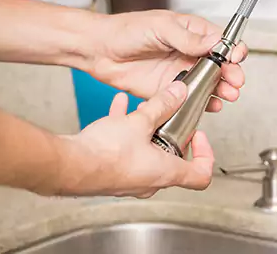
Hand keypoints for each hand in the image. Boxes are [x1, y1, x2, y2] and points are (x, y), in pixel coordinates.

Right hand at [58, 81, 213, 197]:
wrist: (72, 165)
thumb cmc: (104, 154)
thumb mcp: (140, 121)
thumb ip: (162, 105)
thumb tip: (177, 94)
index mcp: (166, 172)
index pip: (201, 175)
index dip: (205, 154)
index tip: (198, 135)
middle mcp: (150, 181)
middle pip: (173, 160)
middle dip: (170, 134)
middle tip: (168, 117)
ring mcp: (131, 180)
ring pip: (147, 152)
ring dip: (146, 131)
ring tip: (140, 111)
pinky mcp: (113, 173)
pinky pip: (125, 150)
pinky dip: (125, 131)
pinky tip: (117, 110)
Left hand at [87, 10, 247, 111]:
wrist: (99, 50)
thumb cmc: (125, 30)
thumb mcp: (160, 27)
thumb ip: (187, 38)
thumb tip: (212, 42)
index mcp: (190, 32)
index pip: (219, 40)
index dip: (231, 49)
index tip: (236, 57)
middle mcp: (187, 52)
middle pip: (218, 65)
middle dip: (230, 73)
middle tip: (234, 81)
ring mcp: (179, 71)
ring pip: (207, 84)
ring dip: (220, 90)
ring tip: (227, 95)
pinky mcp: (167, 90)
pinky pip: (189, 99)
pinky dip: (202, 103)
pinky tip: (210, 105)